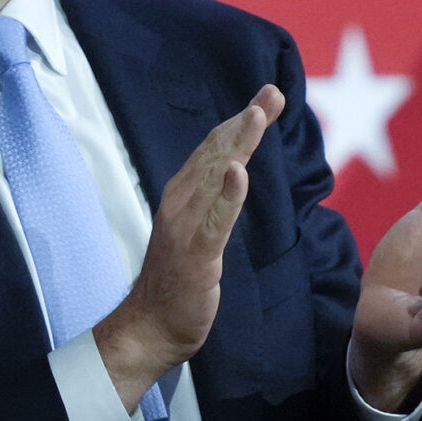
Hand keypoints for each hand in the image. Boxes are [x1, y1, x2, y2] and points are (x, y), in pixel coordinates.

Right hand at [94, 85, 284, 411]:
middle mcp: (180, 204)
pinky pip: (214, 221)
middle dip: (245, 122)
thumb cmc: (176, 285)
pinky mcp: (195, 255)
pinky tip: (239, 172)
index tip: (265, 100)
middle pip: (216, 154)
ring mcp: (185, 228)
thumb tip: (231, 179)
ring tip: (257, 114)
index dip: (239, 124)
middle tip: (273, 92)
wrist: (149, 328)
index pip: (213, 153)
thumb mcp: (198, 236)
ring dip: (237, 144)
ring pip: (215, 178)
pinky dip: (227, 194)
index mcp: (182, 198)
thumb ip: (212, 207)